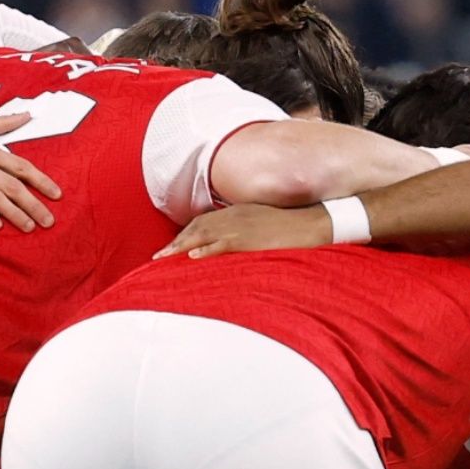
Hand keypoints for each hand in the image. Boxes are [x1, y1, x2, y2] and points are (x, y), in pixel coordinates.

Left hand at [166, 203, 330, 259]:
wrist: (310, 223)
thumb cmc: (290, 226)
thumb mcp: (263, 222)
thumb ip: (245, 228)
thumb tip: (233, 242)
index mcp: (236, 211)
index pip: (203, 221)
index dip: (186, 233)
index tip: (173, 245)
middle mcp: (233, 215)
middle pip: (197, 227)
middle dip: (177, 241)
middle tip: (159, 256)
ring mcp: (239, 226)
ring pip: (202, 235)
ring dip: (181, 246)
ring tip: (165, 258)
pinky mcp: (247, 238)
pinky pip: (221, 244)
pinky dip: (205, 249)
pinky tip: (193, 257)